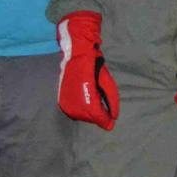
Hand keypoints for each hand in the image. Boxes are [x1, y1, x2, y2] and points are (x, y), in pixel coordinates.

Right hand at [56, 12, 119, 129]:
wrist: (76, 52)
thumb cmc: (94, 65)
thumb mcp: (107, 82)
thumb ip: (111, 99)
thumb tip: (114, 116)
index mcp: (86, 98)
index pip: (96, 116)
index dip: (104, 121)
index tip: (111, 124)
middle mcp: (74, 103)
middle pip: (88, 118)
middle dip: (97, 117)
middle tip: (105, 113)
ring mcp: (65, 101)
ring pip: (80, 116)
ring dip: (89, 114)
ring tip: (96, 107)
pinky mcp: (61, 98)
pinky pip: (73, 110)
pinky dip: (81, 110)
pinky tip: (87, 104)